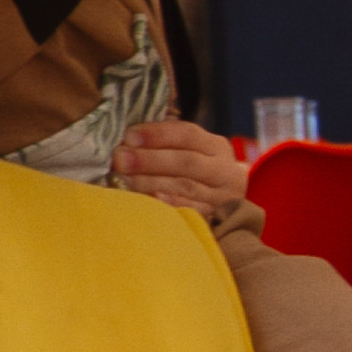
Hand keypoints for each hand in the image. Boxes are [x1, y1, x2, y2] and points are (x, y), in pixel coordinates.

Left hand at [112, 119, 246, 214]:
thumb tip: (128, 138)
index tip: (129, 135)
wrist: (231, 197)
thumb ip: (166, 142)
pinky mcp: (213, 217)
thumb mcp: (194, 150)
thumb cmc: (200, 168)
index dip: (157, 134)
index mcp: (215, 146)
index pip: (188, 134)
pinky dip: (168, 204)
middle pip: (186, 162)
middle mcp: (222, 170)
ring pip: (185, 187)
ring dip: (151, 182)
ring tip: (124, 179)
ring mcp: (219, 196)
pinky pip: (189, 211)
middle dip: (150, 160)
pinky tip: (149, 199)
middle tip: (120, 159)